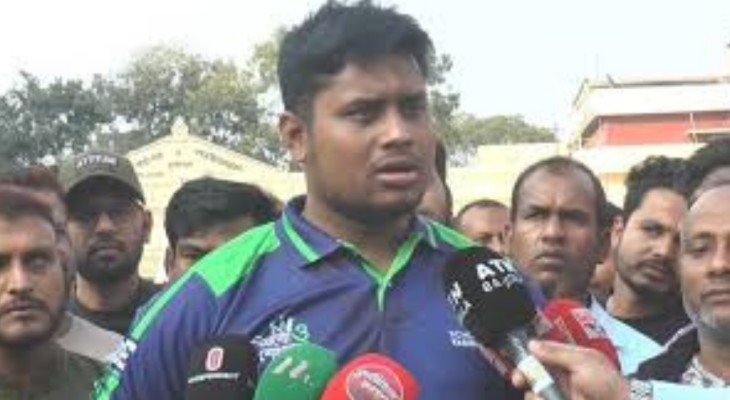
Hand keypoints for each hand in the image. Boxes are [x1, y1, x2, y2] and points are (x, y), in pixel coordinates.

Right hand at [510, 340, 629, 399]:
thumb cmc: (606, 382)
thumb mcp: (583, 361)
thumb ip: (557, 352)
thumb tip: (531, 343)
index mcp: (565, 360)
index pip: (539, 354)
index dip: (526, 356)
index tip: (517, 360)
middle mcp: (559, 377)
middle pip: (530, 374)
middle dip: (522, 376)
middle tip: (519, 380)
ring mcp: (559, 394)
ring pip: (533, 393)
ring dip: (534, 395)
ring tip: (541, 396)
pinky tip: (542, 399)